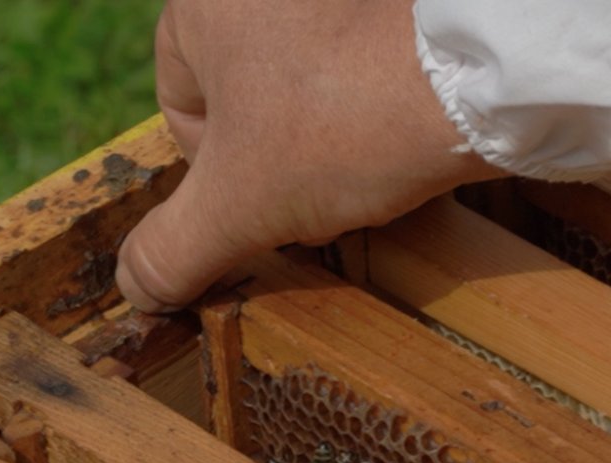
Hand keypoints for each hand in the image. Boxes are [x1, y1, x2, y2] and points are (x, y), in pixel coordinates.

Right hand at [115, 0, 499, 312]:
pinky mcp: (400, 18)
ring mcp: (340, 2)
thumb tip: (134, 287)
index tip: (264, 199)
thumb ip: (174, 249)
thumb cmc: (342, 125)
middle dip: (283, 168)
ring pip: (313, 100)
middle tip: (321, 194)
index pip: (182, 110)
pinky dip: (379, 122)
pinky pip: (370, 81)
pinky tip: (403, 148)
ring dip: (332, 151)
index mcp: (204, 4)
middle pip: (251, 107)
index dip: (221, 178)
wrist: (477, 84)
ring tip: (368, 170)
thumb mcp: (238, 205)